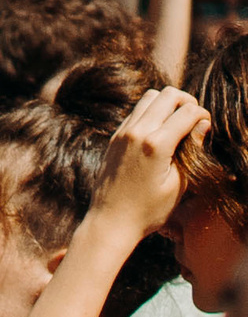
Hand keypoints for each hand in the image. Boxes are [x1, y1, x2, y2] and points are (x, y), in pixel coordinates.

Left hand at [90, 86, 208, 239]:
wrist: (110, 221)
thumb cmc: (149, 209)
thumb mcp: (179, 183)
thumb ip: (192, 149)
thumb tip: (202, 124)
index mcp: (155, 144)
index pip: (188, 111)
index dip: (203, 116)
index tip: (206, 129)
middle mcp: (136, 133)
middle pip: (167, 95)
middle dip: (186, 102)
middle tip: (193, 120)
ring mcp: (122, 133)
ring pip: (149, 98)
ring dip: (167, 104)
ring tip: (177, 123)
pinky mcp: (114, 138)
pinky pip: (135, 112)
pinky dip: (150, 112)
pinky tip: (159, 131)